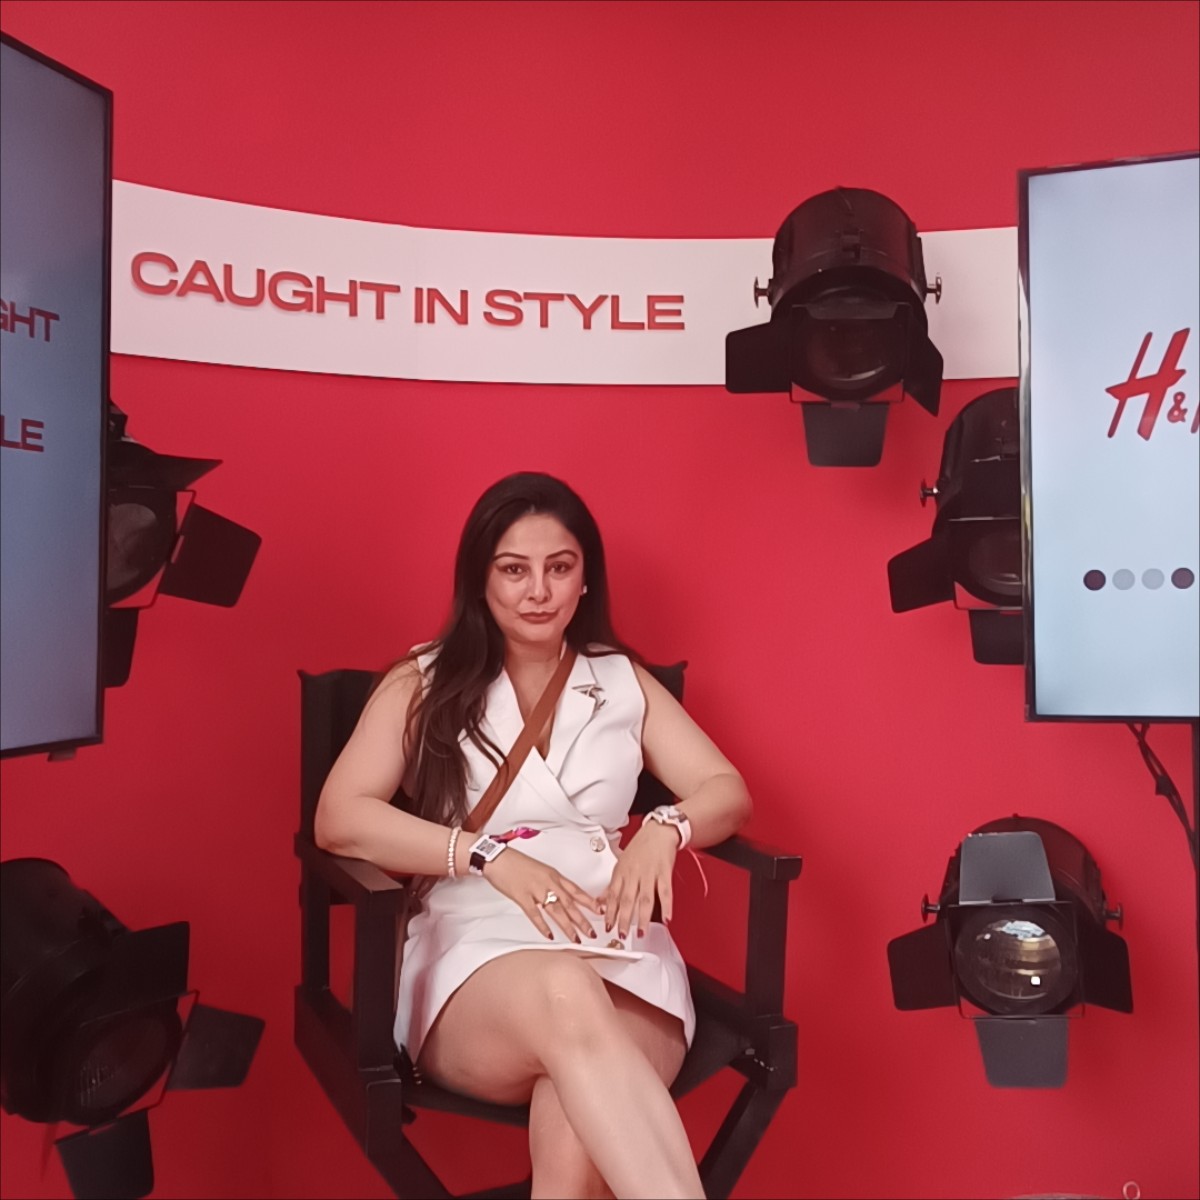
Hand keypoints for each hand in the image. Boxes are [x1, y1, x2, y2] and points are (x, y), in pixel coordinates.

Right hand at [483, 848, 602, 942]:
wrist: (498, 858)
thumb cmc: (517, 863)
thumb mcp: (540, 870)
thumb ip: (552, 882)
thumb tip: (562, 895)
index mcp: (554, 875)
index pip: (576, 890)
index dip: (589, 902)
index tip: (600, 911)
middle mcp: (548, 882)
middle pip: (569, 903)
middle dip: (582, 919)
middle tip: (592, 932)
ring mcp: (536, 890)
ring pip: (556, 910)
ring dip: (567, 926)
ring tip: (576, 938)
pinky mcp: (522, 897)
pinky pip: (535, 914)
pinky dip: (543, 926)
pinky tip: (550, 935)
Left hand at [602, 819, 678, 939]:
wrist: (658, 831)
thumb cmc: (640, 847)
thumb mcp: (621, 863)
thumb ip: (613, 884)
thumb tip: (601, 902)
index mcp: (622, 871)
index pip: (613, 894)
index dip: (610, 912)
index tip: (608, 926)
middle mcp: (634, 873)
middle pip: (627, 899)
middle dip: (624, 919)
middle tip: (621, 935)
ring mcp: (650, 873)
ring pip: (645, 898)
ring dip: (642, 917)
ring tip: (641, 933)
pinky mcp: (664, 872)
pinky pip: (665, 891)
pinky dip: (666, 906)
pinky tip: (666, 918)